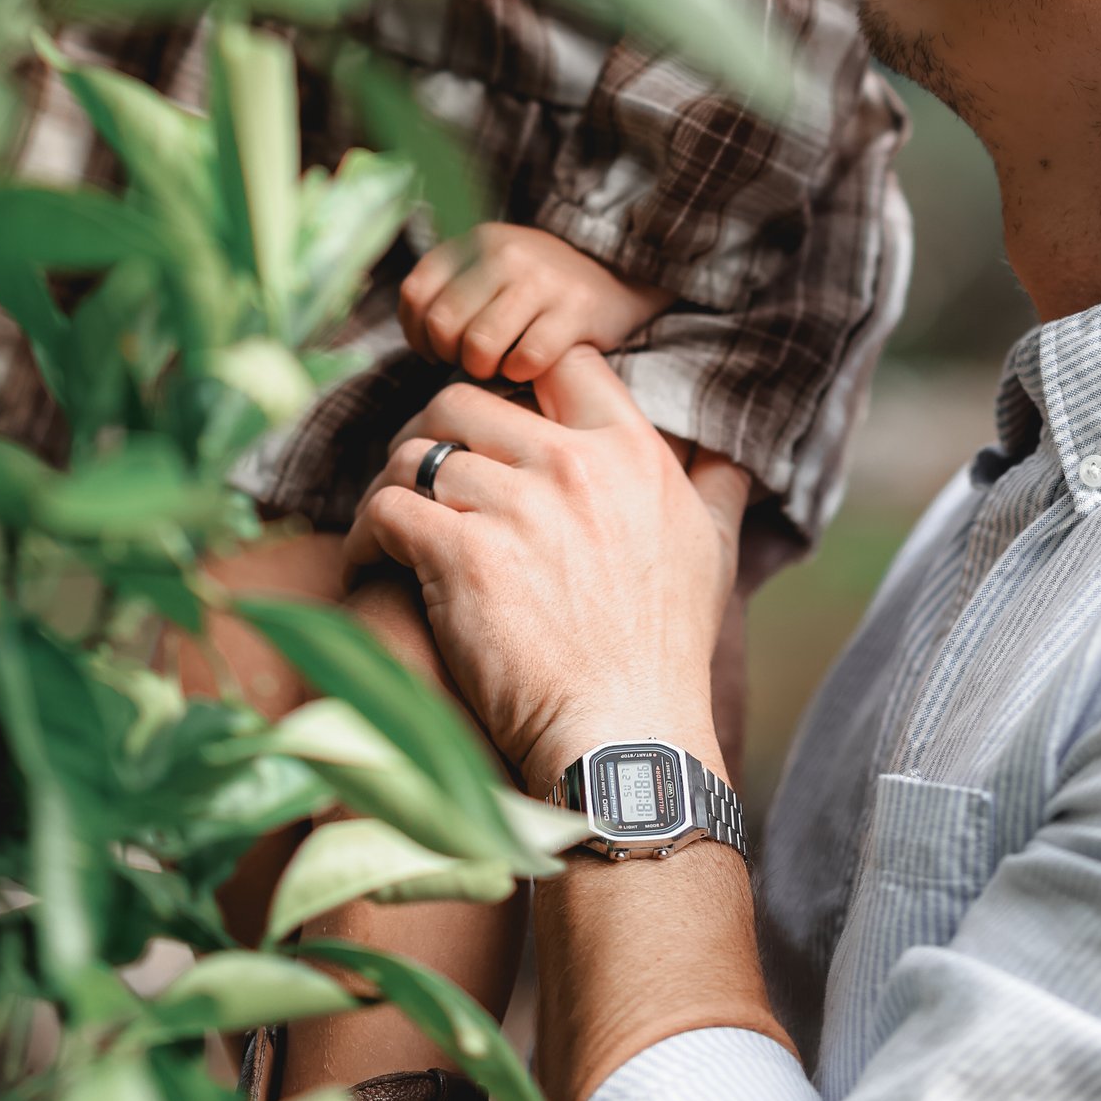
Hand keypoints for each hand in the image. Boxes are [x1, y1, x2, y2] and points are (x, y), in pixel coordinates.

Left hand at [345, 346, 747, 791]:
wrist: (624, 736)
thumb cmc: (666, 653)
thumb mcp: (711, 553)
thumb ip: (717, 488)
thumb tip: (731, 454)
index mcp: (631, 451)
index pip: (559, 364)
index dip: (522, 385)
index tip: (500, 427)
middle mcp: (573, 465)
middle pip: (466, 398)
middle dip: (438, 431)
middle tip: (428, 475)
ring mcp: (514, 506)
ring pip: (417, 451)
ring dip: (397, 484)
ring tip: (396, 520)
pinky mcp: (459, 555)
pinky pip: (387, 508)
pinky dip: (370, 532)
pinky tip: (374, 559)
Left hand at [399, 220, 670, 386]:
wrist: (616, 274)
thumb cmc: (537, 288)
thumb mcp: (489, 269)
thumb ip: (449, 288)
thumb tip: (416, 334)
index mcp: (476, 241)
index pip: (415, 294)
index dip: (418, 333)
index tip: (437, 348)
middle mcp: (505, 253)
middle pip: (443, 325)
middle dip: (451, 355)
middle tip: (472, 360)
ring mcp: (541, 280)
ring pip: (480, 346)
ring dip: (485, 369)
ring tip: (499, 363)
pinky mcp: (576, 310)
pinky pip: (527, 360)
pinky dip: (522, 373)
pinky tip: (529, 364)